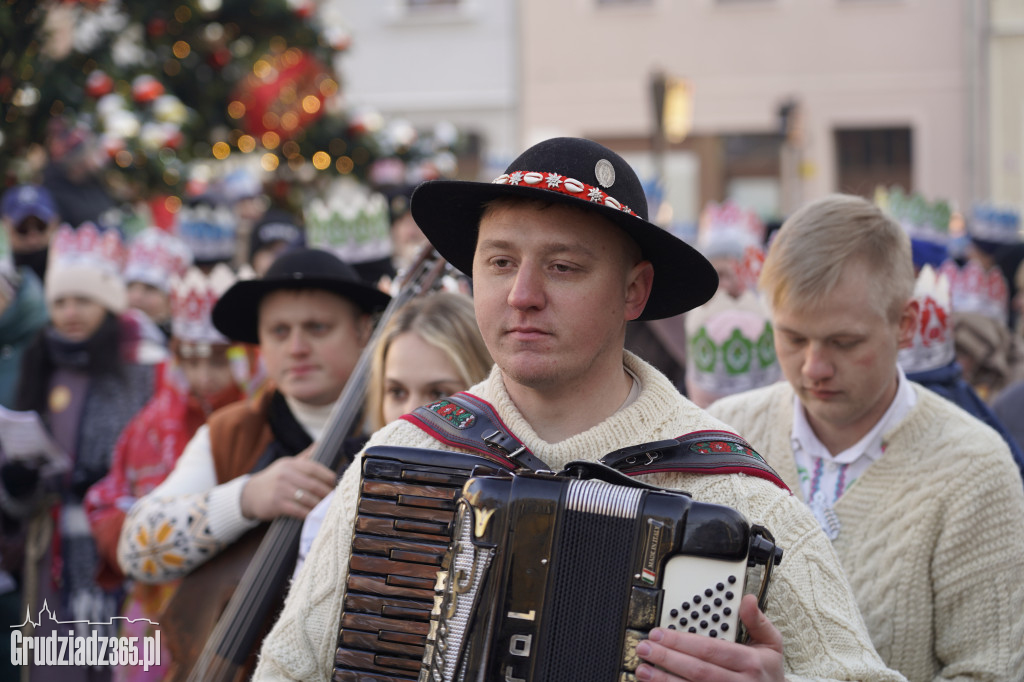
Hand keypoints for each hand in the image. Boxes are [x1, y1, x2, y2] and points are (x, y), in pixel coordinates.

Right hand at [239, 445, 336, 520]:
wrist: (249, 494)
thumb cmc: (274, 480)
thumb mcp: (286, 465)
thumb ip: (304, 457)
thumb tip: (320, 443)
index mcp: (290, 464)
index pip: (314, 468)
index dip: (328, 477)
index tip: (338, 484)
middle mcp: (285, 474)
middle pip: (313, 485)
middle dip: (327, 493)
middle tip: (336, 499)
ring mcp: (280, 489)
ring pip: (307, 498)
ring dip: (320, 505)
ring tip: (328, 509)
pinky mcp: (276, 504)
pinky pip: (297, 510)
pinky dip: (308, 514)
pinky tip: (314, 516)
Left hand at [635, 594, 783, 680]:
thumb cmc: (770, 673)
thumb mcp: (772, 644)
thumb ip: (757, 621)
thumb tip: (747, 599)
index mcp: (749, 662)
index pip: (710, 650)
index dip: (682, 642)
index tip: (660, 633)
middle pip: (697, 671)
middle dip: (667, 658)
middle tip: (645, 648)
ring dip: (664, 681)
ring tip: (643, 670)